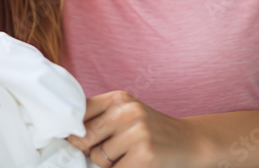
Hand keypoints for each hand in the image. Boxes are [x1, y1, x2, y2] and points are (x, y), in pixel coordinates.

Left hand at [67, 90, 213, 167]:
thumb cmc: (151, 130)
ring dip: (107, 165)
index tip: (75, 139)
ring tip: (127, 157)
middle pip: (84, 137)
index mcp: (119, 98)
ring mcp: (137, 133)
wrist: (190, 141)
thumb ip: (100, 119)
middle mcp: (127, 111)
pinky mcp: (144, 156)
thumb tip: (69, 137)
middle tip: (108, 152)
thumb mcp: (127, 114)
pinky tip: (136, 164)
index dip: (73, 129)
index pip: (80, 111)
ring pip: (98, 158)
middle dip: (89, 151)